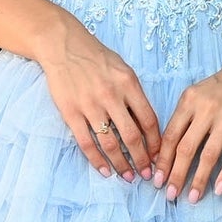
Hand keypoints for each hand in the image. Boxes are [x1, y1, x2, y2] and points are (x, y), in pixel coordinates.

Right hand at [37, 15, 160, 180]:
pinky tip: (104, 170)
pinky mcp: (71, 112)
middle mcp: (111, 96)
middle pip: (131, 136)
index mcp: (128, 84)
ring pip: (110, 143)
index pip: (148, 120)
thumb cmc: (96, 57)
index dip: (155, 143)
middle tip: (146, 175)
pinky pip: (86, 142)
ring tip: (127, 176)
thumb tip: (147, 125)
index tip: (159, 157)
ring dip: (121, 164)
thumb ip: (135, 95)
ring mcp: (90, 106)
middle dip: (142, 159)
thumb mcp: (123, 69)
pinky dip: (97, 160)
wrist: (63, 45)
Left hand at [153, 38, 221, 200]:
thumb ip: (183, 118)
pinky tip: (219, 189)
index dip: (162, 161)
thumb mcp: (197, 93)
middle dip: (175, 175)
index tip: (156, 180)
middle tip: (170, 195)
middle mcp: (206, 110)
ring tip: (192, 197)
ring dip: (199, 179)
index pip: (170, 136)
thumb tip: (166, 150)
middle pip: (185, 148)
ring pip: (208, 155)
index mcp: (189, 101)